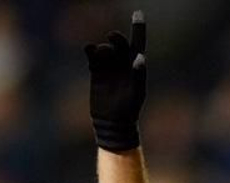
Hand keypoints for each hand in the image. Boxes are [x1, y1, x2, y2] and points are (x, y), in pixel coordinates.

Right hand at [86, 11, 146, 152]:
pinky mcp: (96, 72)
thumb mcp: (137, 93)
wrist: (112, 123)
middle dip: (116, 38)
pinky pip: (92, 56)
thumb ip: (139, 75)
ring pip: (104, 48)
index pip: (138, 42)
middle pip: (118, 42)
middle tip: (112, 38)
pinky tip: (89, 49)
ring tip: (100, 52)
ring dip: (103, 47)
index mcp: (135, 64)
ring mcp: (108, 66)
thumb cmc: (129, 109)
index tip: (138, 12)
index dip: (138, 27)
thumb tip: (139, 57)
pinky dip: (90, 50)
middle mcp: (122, 62)